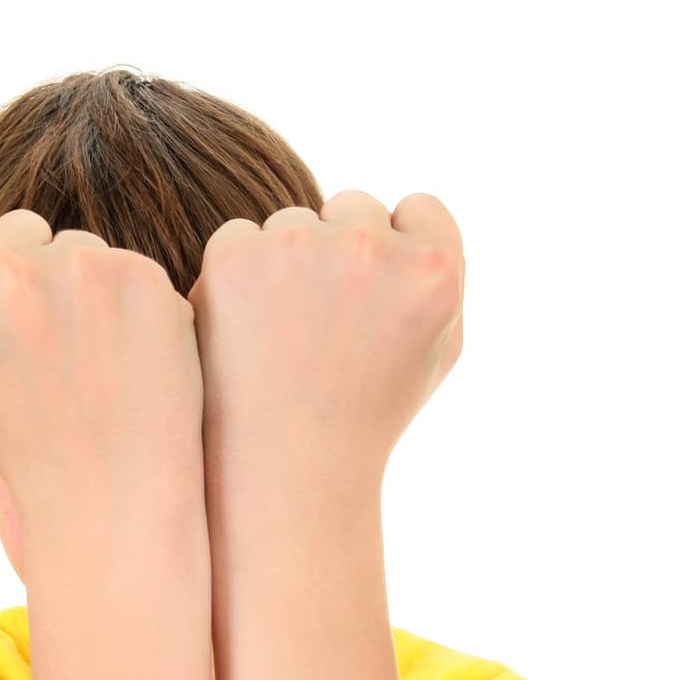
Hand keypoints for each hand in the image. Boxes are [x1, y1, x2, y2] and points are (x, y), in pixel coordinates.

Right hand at [0, 211, 204, 523]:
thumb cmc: (24, 450)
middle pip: (19, 232)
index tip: (6, 312)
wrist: (110, 497)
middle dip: (37, 273)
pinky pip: (130, 268)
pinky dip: (136, 306)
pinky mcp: (137, 278)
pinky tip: (132, 359)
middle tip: (57, 346)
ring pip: (80, 246)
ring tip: (94, 363)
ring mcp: (75, 272)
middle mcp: (3, 280)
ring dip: (89, 287)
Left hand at [187, 190, 463, 507]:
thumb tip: (414, 217)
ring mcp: (300, 247)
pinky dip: (239, 277)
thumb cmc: (364, 418)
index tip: (372, 297)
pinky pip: (241, 238)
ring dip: (286, 265)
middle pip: (353, 208)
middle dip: (338, 253)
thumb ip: (442, 280)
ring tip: (284, 342)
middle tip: (322, 328)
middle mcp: (370, 248)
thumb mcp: (434, 356)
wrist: (284, 471)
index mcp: (432, 271)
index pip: (418, 208)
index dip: (395, 249)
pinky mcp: (236, 257)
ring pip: (293, 223)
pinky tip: (247, 334)